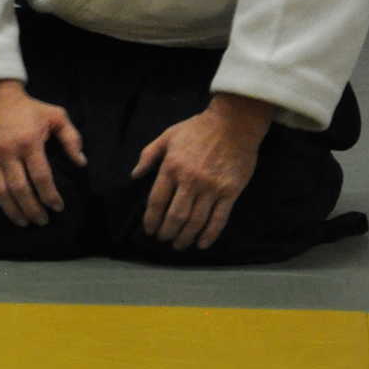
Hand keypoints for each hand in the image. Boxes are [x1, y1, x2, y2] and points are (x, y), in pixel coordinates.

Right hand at [0, 79, 83, 225]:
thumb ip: (71, 138)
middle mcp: (7, 153)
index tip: (58, 207)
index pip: (41, 177)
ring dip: (11, 211)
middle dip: (32, 210)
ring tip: (23, 222)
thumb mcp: (56, 115)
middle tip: (42, 221)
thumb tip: (81, 163)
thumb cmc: (28, 109)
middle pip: (20, 189)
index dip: (50, 196)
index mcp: (29, 142)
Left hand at [132, 93, 270, 249]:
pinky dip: (210, 234)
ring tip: (179, 245)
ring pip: (196, 220)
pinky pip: (219, 218)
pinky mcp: (231, 192)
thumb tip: (134, 176)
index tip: (149, 230)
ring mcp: (212, 188)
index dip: (151, 219)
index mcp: (171, 168)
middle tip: (163, 240)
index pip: (157, 201)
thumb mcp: (167, 136)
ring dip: (185, 237)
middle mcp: (190, 181)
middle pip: (175, 215)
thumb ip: (148, 155)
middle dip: (167, 232)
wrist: (234, 124)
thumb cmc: (198, 129)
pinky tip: (202, 244)